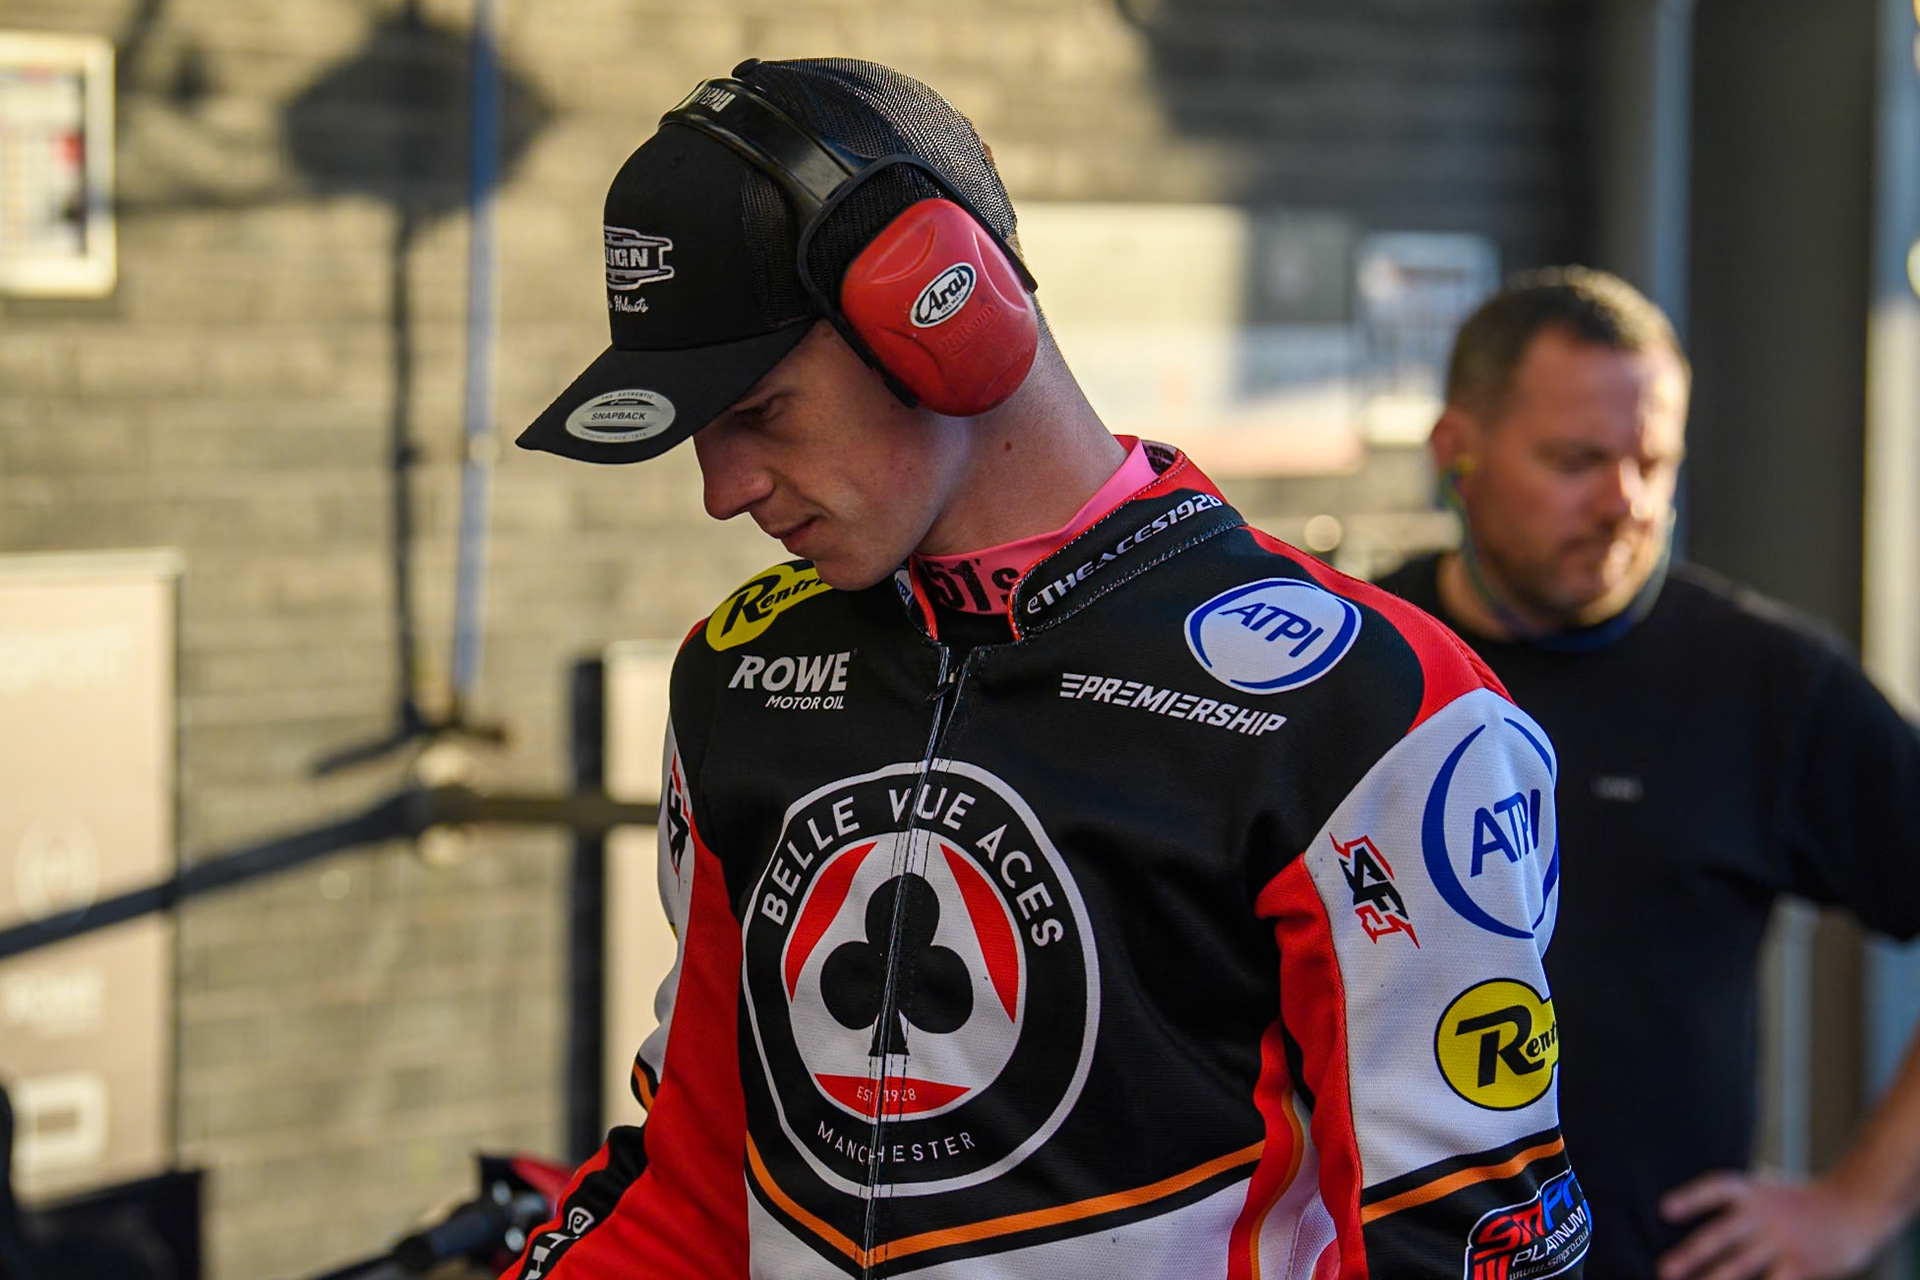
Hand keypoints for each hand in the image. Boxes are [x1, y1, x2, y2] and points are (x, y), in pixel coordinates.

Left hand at [1657, 1170, 1889, 1279]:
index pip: (1716, 1189)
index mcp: (1750, 1192)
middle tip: (1664, 1270)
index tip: (1665, 1210)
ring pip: (1741, 1265)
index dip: (1691, 1199)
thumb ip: (1733, 1203)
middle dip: (1692, 1254)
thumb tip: (1681, 1219)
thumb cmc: (1793, 1202)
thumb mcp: (1762, 1190)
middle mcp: (1763, 1215)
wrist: (1851, 1208)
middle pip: (1722, 1234)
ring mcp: (1782, 1241)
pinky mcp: (1802, 1264)